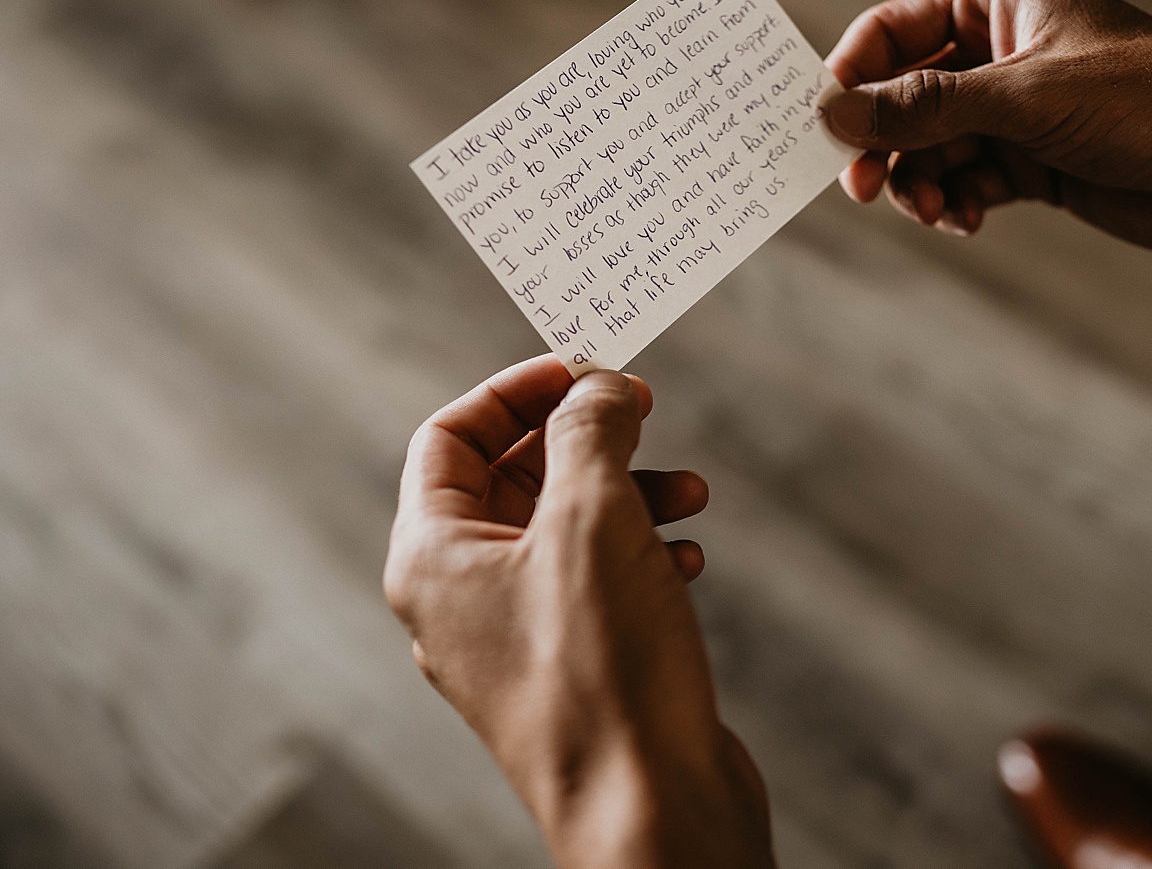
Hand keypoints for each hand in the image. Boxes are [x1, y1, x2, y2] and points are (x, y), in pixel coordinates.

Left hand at [384, 356, 774, 868]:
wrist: (651, 810)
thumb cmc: (605, 673)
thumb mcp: (593, 518)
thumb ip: (589, 431)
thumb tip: (598, 386)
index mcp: (433, 559)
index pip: (448, 435)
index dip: (516, 389)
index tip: (584, 369)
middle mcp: (460, 599)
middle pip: (511, 478)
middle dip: (585, 439)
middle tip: (644, 411)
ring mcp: (515, 641)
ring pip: (564, 531)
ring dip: (628, 493)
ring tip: (691, 491)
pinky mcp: (572, 671)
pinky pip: (595, 585)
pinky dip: (640, 554)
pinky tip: (687, 560)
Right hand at [822, 0, 1151, 255]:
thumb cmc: (1149, 100)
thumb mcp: (1025, 98)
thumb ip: (924, 109)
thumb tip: (833, 116)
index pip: (892, 31)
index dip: (852, 79)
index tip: (826, 132)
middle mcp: (1003, 48)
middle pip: (906, 95)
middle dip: (884, 143)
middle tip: (864, 190)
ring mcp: (1020, 109)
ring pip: (934, 147)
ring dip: (921, 183)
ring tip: (934, 214)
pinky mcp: (1039, 162)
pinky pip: (970, 181)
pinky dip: (958, 203)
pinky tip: (966, 222)